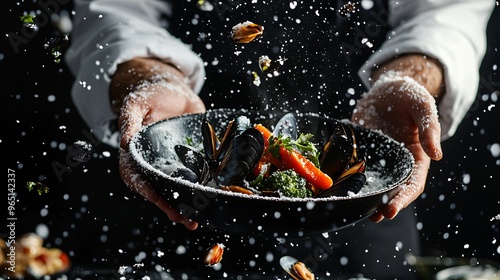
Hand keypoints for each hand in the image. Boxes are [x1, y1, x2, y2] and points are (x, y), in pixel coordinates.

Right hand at [110, 58, 205, 229]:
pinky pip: (190, 180)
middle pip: (155, 189)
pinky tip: (206, 203)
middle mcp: (152, 161)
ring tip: (193, 221)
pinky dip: (196, 193)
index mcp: (136, 152)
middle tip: (183, 219)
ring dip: (181, 207)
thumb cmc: (151, 94)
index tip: (159, 200)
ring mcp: (169, 163)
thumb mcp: (137, 103)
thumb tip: (123, 142)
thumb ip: (129, 120)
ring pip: (172, 189)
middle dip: (167, 206)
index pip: (135, 176)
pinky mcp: (187, 161)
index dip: (146, 189)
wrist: (174, 90)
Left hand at [352, 71, 442, 221]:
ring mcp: (376, 160)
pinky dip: (348, 180)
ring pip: (372, 185)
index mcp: (416, 158)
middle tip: (375, 216)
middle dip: (384, 206)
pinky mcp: (359, 153)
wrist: (387, 89)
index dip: (403, 199)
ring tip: (356, 210)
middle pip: (392, 191)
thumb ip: (430, 129)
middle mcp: (395, 164)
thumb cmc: (409, 97)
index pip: (412, 185)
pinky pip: (353, 169)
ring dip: (366, 199)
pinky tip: (339, 189)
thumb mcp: (422, 106)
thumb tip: (437, 155)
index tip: (392, 209)